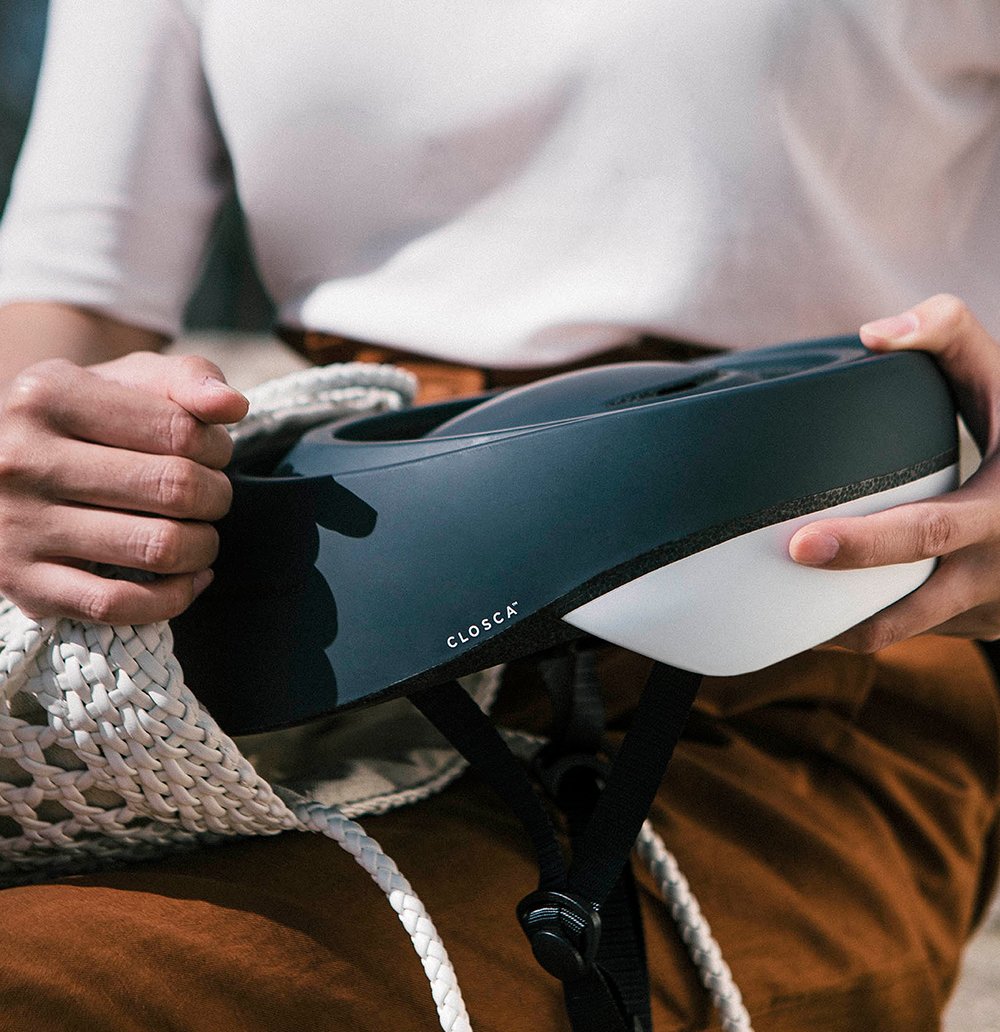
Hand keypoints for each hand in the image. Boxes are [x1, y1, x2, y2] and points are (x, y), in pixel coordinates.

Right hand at [0, 351, 247, 623]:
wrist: (1, 463)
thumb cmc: (87, 418)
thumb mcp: (128, 379)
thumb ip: (188, 379)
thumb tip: (231, 405)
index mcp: (48, 395)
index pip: (181, 430)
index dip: (218, 446)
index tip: (212, 452)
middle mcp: (21, 459)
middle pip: (176, 488)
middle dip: (216, 495)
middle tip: (209, 494)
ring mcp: (18, 526)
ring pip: (158, 548)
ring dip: (203, 546)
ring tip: (199, 533)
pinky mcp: (24, 585)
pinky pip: (120, 605)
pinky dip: (174, 597)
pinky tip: (189, 577)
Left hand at [788, 294, 999, 650]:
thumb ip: (949, 334)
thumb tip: (873, 335)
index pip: (929, 533)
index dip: (866, 545)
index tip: (800, 546)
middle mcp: (999, 570)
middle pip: (906, 610)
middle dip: (830, 613)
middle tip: (763, 591)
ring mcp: (991, 609)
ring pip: (900, 633)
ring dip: (838, 630)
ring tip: (771, 611)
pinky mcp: (979, 626)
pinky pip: (911, 631)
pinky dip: (862, 622)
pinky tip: (816, 608)